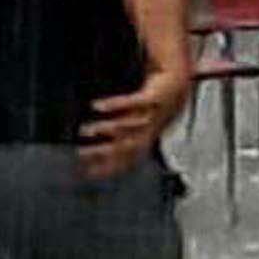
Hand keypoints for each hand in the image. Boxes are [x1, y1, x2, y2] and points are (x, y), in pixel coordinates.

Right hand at [78, 66, 194, 180]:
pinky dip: (113, 105)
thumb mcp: (138, 121)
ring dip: (105, 129)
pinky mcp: (152, 97)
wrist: (178, 85)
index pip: (126, 160)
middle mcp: (149, 130)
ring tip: (84, 130)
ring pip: (127, 126)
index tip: (87, 173)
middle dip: (102, 152)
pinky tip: (96, 106)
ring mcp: (151, 114)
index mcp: (145, 139)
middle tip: (80, 153)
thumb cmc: (155, 106)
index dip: (108, 168)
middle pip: (125, 146)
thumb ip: (122, 133)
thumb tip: (103, 143)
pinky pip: (132, 102)